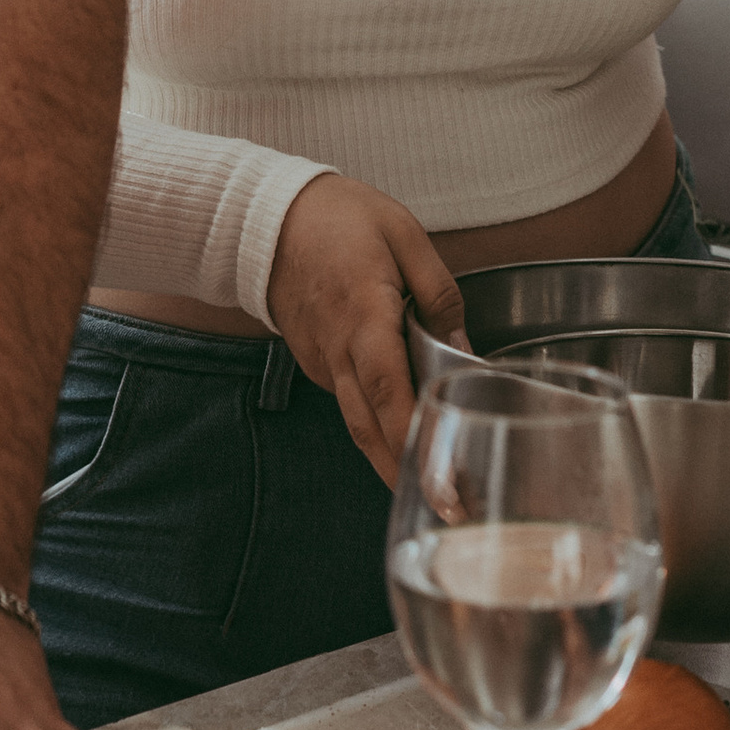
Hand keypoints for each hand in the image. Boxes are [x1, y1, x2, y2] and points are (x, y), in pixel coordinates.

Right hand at [265, 174, 466, 490]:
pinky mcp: (315, 362)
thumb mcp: (404, 233)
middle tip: (448, 512)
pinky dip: (376, 430)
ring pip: (359, 423)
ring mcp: (321, 360)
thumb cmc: (338, 218)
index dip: (415, 436)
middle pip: (372, 426)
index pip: (389, 387)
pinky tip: (405, 442)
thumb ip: (438, 292)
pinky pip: (349, 403)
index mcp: (365, 313)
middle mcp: (339, 348)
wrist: (265, 217)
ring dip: (392, 461)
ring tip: (434, 493)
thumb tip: (464, 347)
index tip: (442, 478)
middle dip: (409, 473)